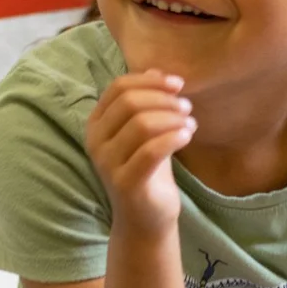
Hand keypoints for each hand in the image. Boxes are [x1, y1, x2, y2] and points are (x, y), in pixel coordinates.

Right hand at [85, 70, 194, 236]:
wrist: (147, 218)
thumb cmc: (148, 170)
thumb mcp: (147, 131)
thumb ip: (148, 102)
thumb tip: (158, 69)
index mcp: (97, 123)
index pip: (119, 87)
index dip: (150, 80)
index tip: (178, 84)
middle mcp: (96, 141)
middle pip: (130, 102)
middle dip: (165, 100)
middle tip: (187, 109)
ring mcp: (107, 163)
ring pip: (142, 124)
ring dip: (173, 118)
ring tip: (190, 125)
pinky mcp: (125, 183)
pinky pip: (151, 151)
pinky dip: (173, 138)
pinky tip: (187, 136)